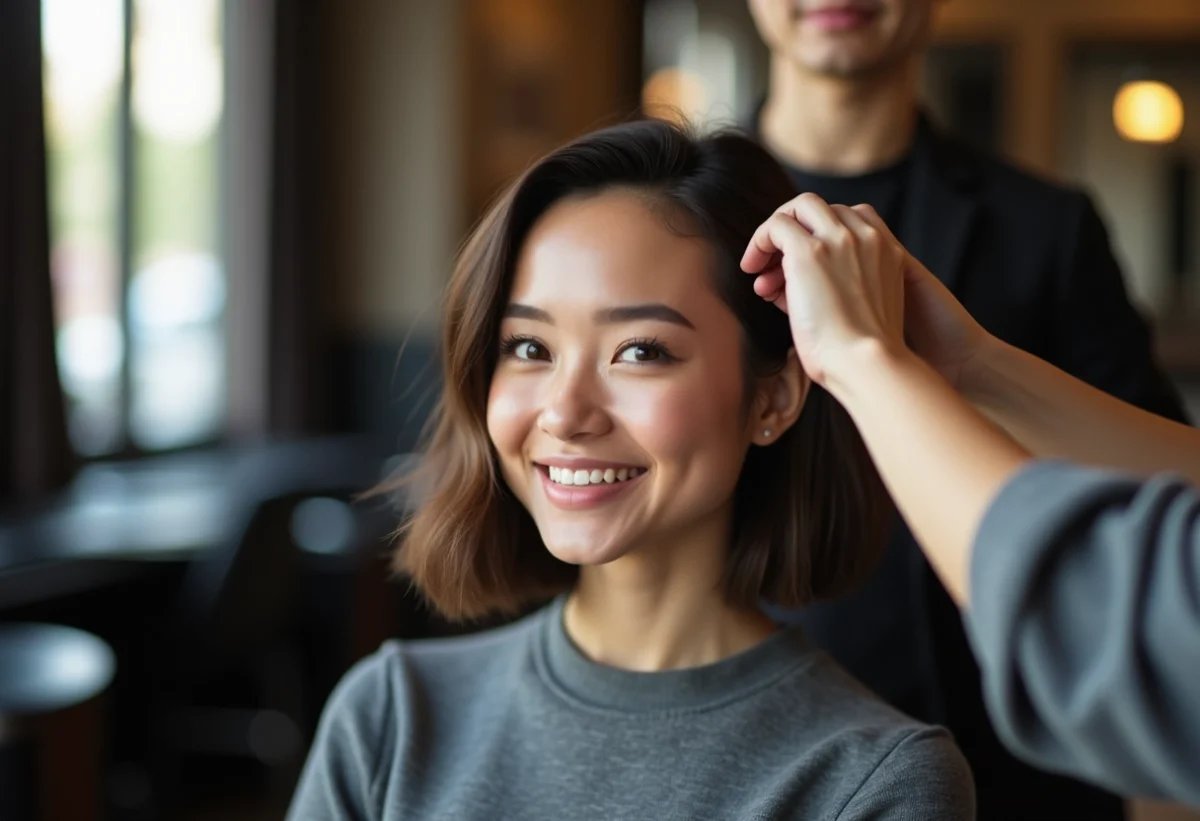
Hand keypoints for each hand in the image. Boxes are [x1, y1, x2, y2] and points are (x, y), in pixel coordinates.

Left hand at [743, 194, 991, 390]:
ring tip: (758, 264)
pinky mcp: (808, 253)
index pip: (851, 218)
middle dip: (796, 226)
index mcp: (886, 251)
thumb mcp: (863, 309)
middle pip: (824, 208)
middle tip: (775, 256)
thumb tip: (786, 283)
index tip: (802, 263)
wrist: (865, 363)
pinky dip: (760, 241)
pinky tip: (752, 268)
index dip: (820, 235)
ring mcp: (838, 241)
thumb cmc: (861, 354)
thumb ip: (837, 284)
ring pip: (800, 207)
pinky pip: (776, 226)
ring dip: (776, 230)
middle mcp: (866, 238)